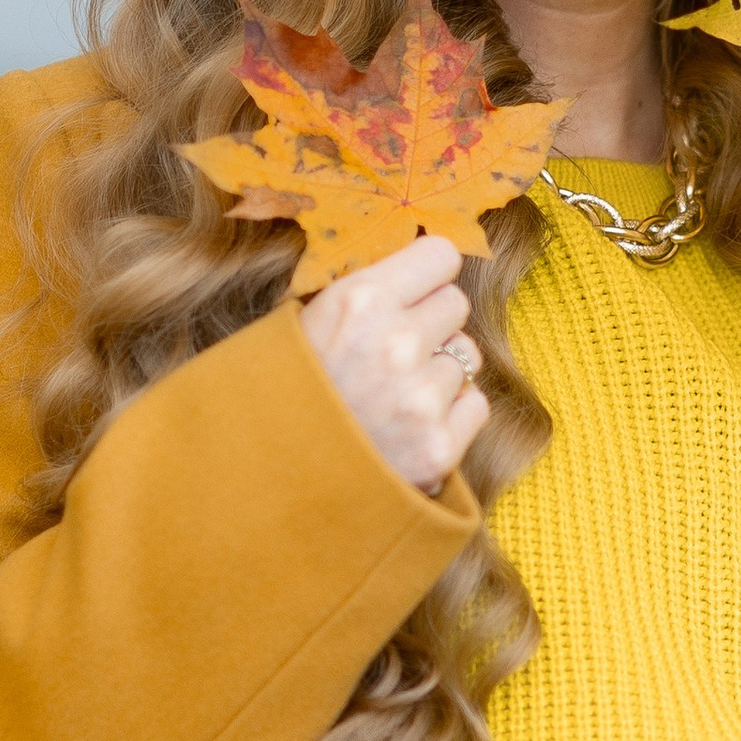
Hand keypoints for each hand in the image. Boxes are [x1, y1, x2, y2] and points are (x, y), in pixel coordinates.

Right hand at [298, 232, 487, 492]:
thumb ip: (363, 293)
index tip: (414, 293)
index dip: (427, 277)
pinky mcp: (439, 447)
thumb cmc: (283, 396)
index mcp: (360, 300)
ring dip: (438, 373)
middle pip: (457, 304)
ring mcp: (421, 398)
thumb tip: (416, 269)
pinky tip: (409, 427)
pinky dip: (452, 416)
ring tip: (391, 397)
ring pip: (467, 358)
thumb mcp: (304, 322)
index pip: (442, 256)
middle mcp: (397, 342)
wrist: (264, 483)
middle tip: (394, 353)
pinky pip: (476, 405)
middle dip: (432, 324)